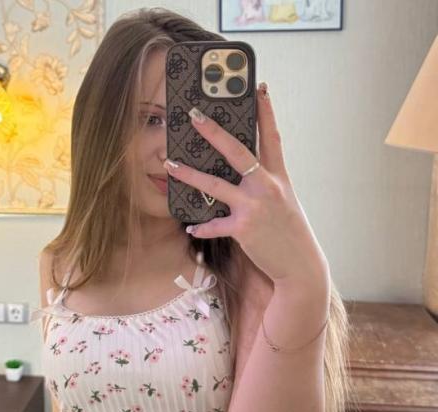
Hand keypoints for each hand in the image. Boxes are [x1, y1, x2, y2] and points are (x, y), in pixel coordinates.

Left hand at [164, 82, 328, 288]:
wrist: (301, 265)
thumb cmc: (289, 232)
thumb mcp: (284, 201)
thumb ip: (264, 185)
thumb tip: (240, 175)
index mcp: (278, 177)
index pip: (272, 137)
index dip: (266, 111)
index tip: (259, 88)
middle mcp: (267, 186)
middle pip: (237, 151)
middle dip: (214, 131)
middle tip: (194, 115)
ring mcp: (255, 206)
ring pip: (215, 185)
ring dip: (189, 174)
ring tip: (169, 164)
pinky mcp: (244, 228)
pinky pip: (215, 225)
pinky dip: (202, 226)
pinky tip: (191, 226)